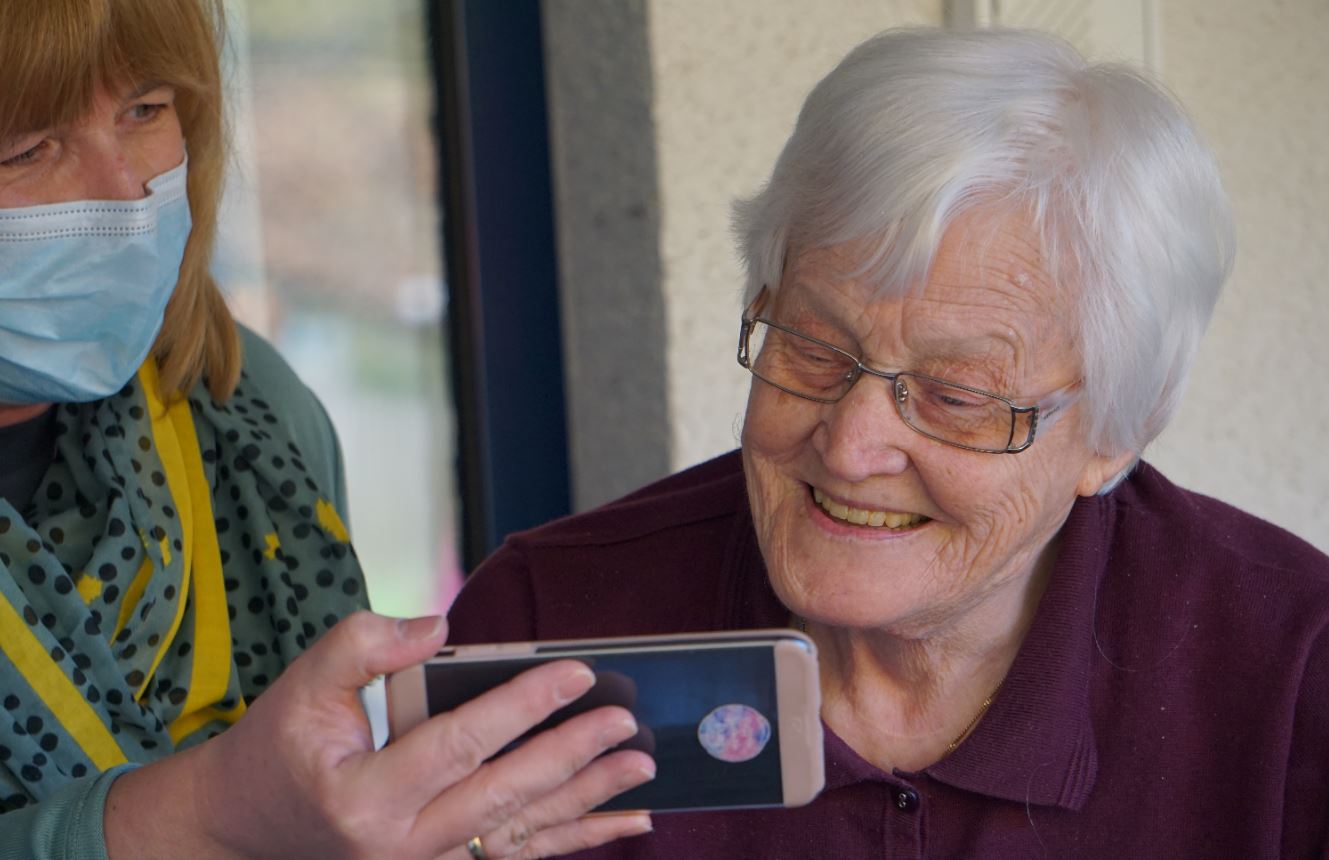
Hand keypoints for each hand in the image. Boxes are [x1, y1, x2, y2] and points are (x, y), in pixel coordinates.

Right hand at [105, 611, 654, 858]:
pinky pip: (516, 856)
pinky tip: (623, 824)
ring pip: (520, 833)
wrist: (244, 827)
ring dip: (588, 802)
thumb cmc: (278, 747)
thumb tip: (439, 625)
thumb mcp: (302, 683)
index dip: (521, 705)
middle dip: (572, 756)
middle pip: (503, 796)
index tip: (576, 672)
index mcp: (364, 796)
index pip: (459, 743)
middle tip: (626, 722)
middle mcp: (399, 845)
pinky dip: (574, 839)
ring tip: (641, 771)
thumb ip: (364, 644)